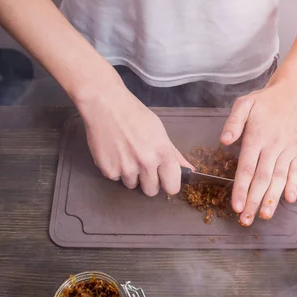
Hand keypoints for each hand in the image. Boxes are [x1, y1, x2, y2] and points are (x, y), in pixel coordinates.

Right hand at [78, 81, 192, 196]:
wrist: (105, 105)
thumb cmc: (135, 115)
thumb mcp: (160, 131)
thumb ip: (175, 154)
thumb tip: (190, 170)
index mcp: (163, 153)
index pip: (172, 187)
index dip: (168, 184)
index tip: (164, 180)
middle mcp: (146, 163)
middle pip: (151, 191)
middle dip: (148, 182)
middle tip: (142, 166)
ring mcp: (126, 168)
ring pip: (132, 185)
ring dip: (130, 175)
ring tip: (125, 155)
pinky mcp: (108, 170)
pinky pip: (115, 178)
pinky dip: (115, 169)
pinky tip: (113, 152)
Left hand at [220, 70, 296, 225]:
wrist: (294, 93)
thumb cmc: (265, 101)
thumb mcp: (244, 104)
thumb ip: (233, 122)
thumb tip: (223, 141)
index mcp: (257, 137)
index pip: (247, 168)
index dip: (241, 188)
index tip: (236, 206)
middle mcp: (273, 146)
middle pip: (262, 179)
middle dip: (253, 201)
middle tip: (246, 219)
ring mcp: (288, 150)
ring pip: (279, 179)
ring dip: (271, 199)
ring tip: (263, 216)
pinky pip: (296, 172)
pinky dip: (293, 186)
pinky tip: (288, 200)